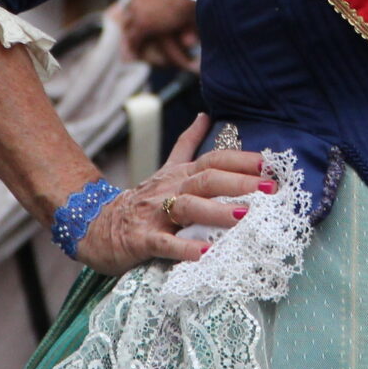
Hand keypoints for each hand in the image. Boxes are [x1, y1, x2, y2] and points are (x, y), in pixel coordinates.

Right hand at [74, 114, 267, 274]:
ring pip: (187, 207)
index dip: (242, 160)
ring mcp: (155, 213)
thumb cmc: (142, 200)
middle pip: (206, 179)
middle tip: (269, 190)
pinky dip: (185, 248)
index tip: (270, 165)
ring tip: (244, 217)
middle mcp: (170, 189)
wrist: (97, 224)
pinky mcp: (141, 239)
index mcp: (180, 174)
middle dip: (239, 183)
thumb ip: (188, 143)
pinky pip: (164, 243)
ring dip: (217, 211)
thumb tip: (206, 115)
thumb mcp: (167, 168)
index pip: (214, 159)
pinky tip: (205, 253)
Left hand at [119, 0, 197, 71]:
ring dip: (131, 32)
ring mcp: (138, 9)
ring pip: (129, 24)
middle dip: (131, 17)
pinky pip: (135, 38)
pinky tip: (135, 52)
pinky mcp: (144, 25)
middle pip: (129, 7)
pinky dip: (135, 45)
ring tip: (131, 42)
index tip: (142, 8)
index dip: (139, 1)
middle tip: (132, 26)